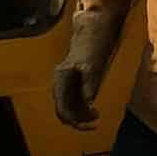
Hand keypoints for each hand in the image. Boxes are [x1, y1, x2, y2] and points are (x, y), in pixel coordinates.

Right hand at [52, 10, 120, 130]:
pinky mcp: (72, 83)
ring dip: (81, 115)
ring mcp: (64, 83)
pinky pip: (73, 101)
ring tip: (97, 114)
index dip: (75, 120)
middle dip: (78, 119)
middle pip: (63, 110)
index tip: (90, 125)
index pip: (62, 107)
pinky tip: (94, 108)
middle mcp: (59, 82)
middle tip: (96, 120)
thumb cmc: (93, 45)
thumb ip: (89, 83)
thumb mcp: (93, 64)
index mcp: (61, 78)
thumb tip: (88, 101)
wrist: (94, 31)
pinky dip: (83, 108)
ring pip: (68, 107)